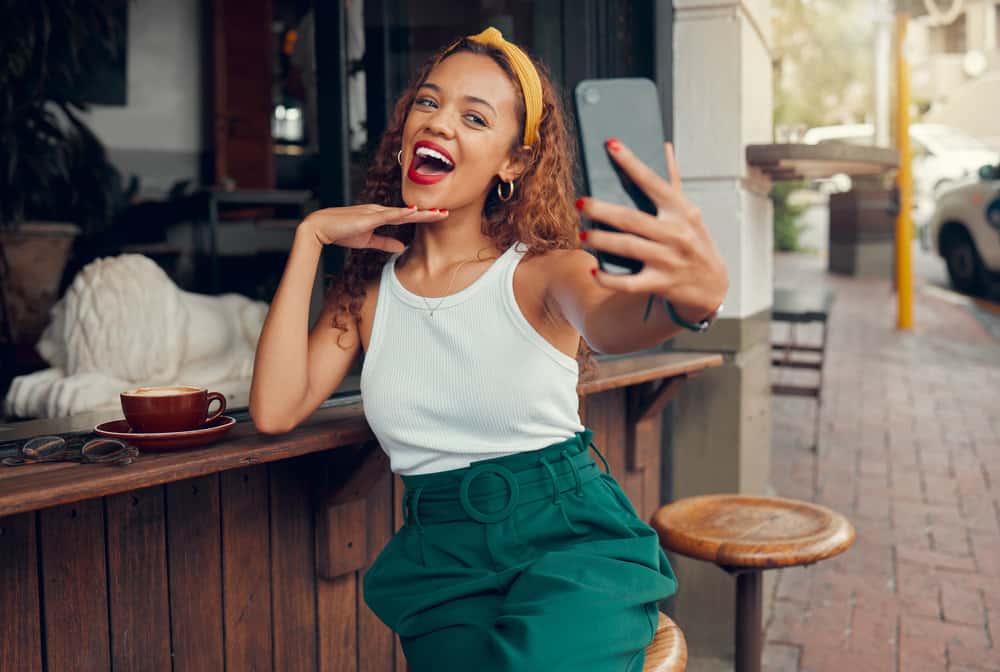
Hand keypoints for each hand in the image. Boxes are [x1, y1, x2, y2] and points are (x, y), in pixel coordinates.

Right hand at [301, 204, 448, 253]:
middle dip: (428, 213)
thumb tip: (401, 248)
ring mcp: (374, 212)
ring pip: (403, 212)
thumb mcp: (367, 241)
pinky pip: (388, 215)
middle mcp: (380, 211)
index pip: (406, 217)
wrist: (321, 228)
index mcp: (380, 216)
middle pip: (409, 212)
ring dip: (420, 213)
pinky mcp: (368, 217)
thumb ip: (385, 243)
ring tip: (437, 213)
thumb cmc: (341, 232)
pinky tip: (413, 212)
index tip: (439, 216)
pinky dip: (401, 213)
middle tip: (446, 212)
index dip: (423, 217)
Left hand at [576, 140, 728, 322]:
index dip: (631, 164)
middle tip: (580, 202)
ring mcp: (668, 260)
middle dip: (603, 210)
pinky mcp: (661, 283)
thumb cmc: (695, 243)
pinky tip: (593, 270)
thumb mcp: (689, 214)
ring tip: (582, 234)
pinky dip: (608, 278)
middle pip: (632, 218)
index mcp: (681, 211)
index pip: (653, 182)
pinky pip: (629, 282)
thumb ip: (672, 183)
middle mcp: (676, 233)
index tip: (611, 146)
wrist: (712, 286)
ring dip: (601, 240)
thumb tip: (664, 148)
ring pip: (628, 247)